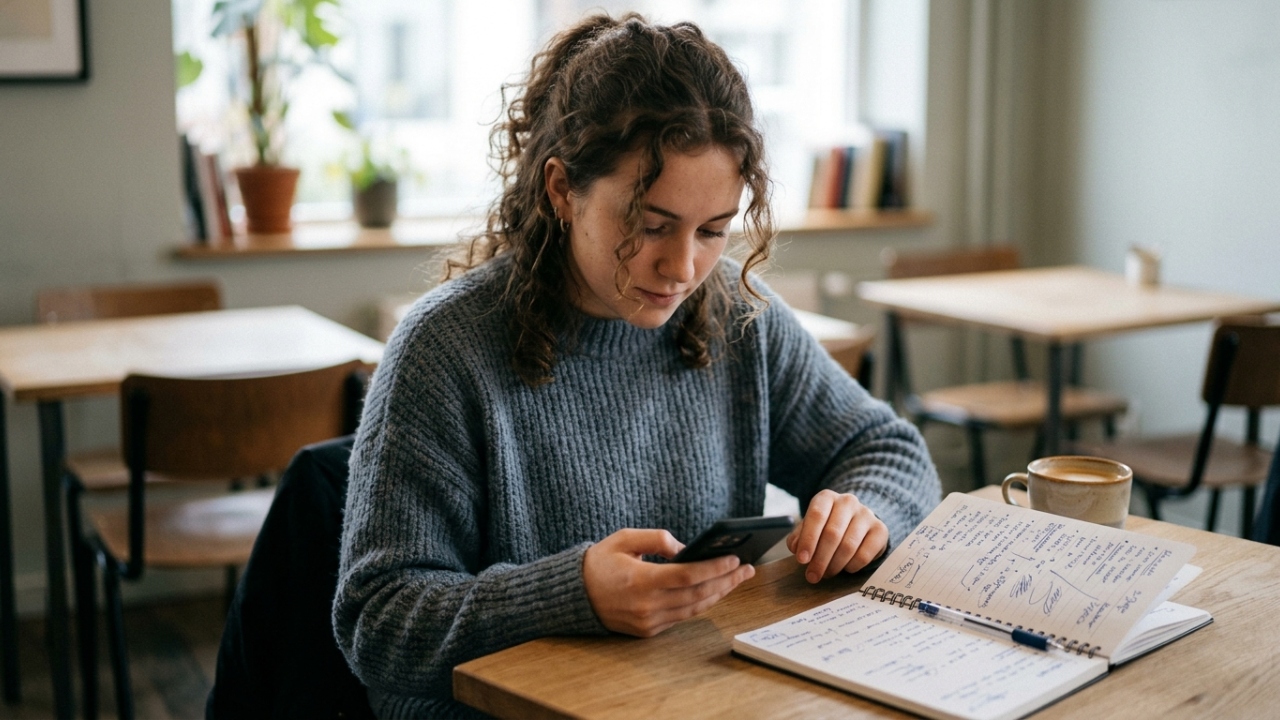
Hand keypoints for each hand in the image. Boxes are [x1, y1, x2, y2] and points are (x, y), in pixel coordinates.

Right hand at [583, 528, 754, 636]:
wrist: (574, 595)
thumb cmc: (600, 562)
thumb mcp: (624, 538)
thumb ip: (657, 539)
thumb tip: (686, 548)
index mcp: (641, 580)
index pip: (688, 576)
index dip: (715, 568)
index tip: (734, 558)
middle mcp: (647, 605)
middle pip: (697, 594)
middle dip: (727, 581)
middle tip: (747, 568)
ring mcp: (648, 622)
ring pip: (693, 609)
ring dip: (719, 594)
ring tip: (736, 579)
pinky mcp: (647, 631)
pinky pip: (681, 617)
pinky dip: (701, 604)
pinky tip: (714, 591)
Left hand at [786, 489, 887, 582]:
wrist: (857, 523)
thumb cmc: (828, 526)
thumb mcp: (810, 527)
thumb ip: (799, 536)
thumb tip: (796, 548)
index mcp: (827, 497)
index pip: (816, 516)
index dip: (808, 540)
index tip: (802, 560)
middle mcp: (848, 502)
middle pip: (833, 533)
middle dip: (820, 559)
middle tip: (812, 576)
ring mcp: (866, 514)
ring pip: (848, 545)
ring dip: (835, 565)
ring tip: (826, 574)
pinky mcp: (880, 530)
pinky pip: (865, 554)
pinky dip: (852, 566)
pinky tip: (845, 568)